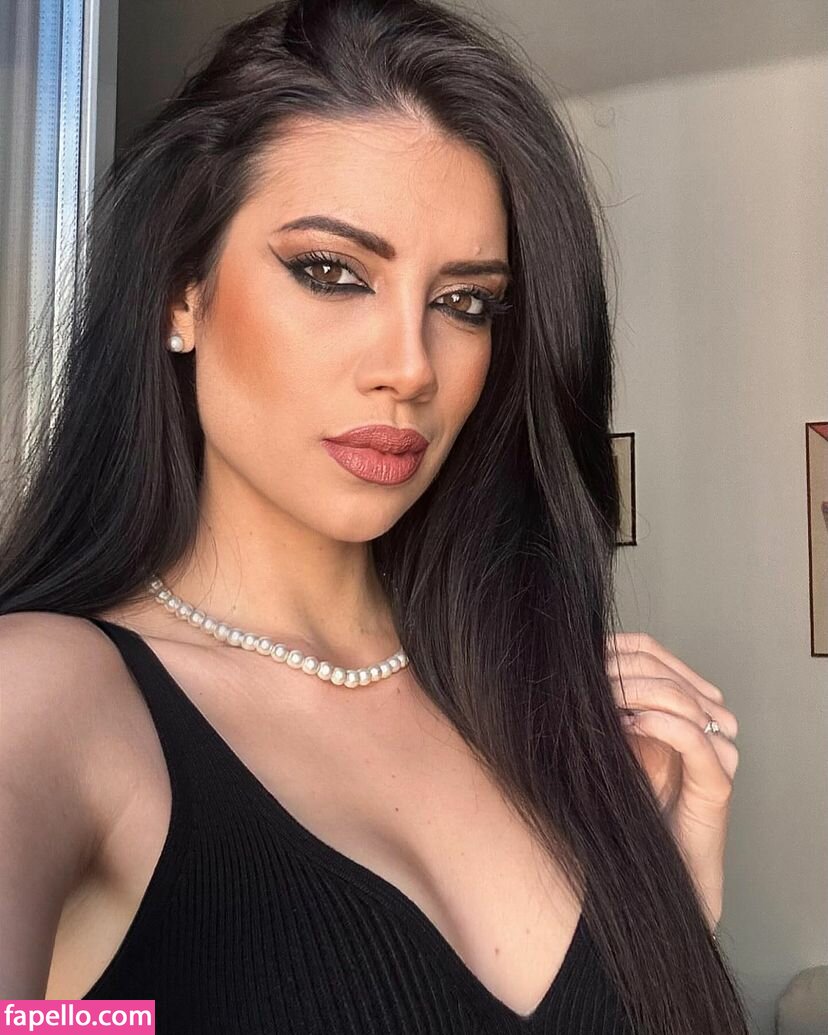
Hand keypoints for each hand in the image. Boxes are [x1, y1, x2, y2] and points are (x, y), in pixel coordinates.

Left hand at [606, 632, 739, 930]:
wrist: (646, 881)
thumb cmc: (618, 814)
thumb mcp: (598, 751)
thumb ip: (591, 714)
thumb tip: (556, 676)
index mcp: (671, 707)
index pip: (652, 653)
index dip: (616, 647)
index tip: (579, 654)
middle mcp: (700, 724)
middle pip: (666, 672)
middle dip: (623, 669)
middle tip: (586, 674)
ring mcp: (714, 753)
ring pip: (685, 700)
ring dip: (639, 690)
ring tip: (603, 696)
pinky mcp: (715, 786)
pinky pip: (696, 741)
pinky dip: (663, 724)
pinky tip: (630, 722)